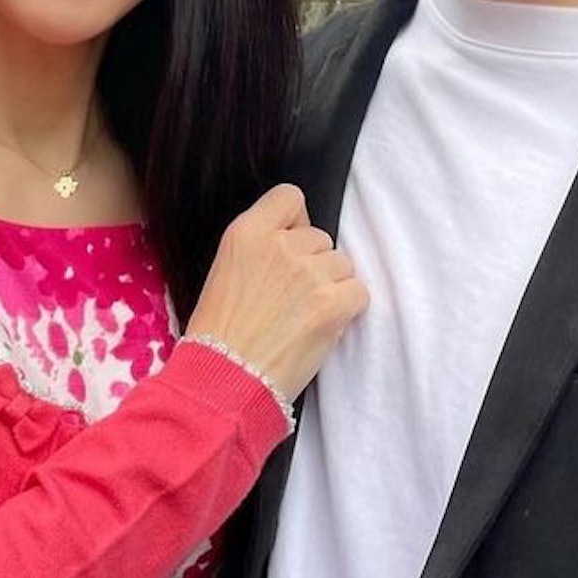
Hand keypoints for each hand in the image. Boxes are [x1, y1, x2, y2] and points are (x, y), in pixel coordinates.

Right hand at [183, 182, 367, 398]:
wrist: (223, 380)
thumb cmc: (218, 335)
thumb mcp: (224, 272)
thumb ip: (260, 249)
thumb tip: (296, 245)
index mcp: (247, 232)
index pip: (290, 197)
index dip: (296, 223)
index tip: (290, 248)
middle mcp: (280, 246)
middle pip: (321, 238)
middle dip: (313, 265)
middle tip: (292, 299)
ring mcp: (309, 274)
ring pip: (342, 265)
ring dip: (331, 288)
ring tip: (305, 318)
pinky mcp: (332, 304)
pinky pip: (359, 292)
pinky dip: (348, 310)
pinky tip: (323, 327)